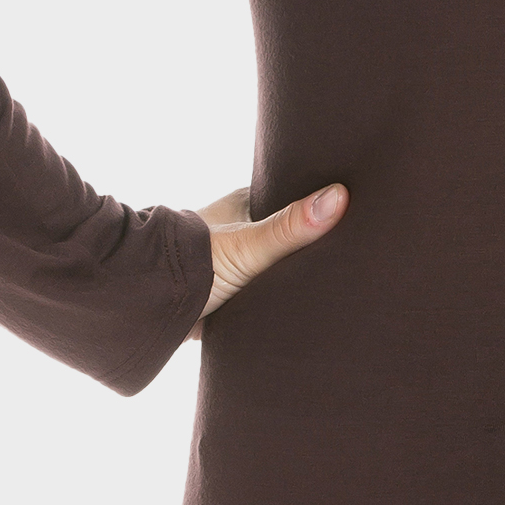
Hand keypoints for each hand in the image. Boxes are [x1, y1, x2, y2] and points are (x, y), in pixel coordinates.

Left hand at [192, 182, 348, 329]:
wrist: (146, 309)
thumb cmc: (190, 264)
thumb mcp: (248, 245)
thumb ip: (291, 227)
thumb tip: (339, 196)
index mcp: (245, 204)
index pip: (295, 196)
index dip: (322, 202)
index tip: (358, 206)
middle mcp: (241, 229)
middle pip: (289, 234)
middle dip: (313, 244)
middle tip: (356, 252)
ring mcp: (236, 262)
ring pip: (278, 266)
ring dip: (295, 276)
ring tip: (341, 282)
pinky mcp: (232, 295)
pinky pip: (266, 295)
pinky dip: (281, 300)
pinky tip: (306, 307)